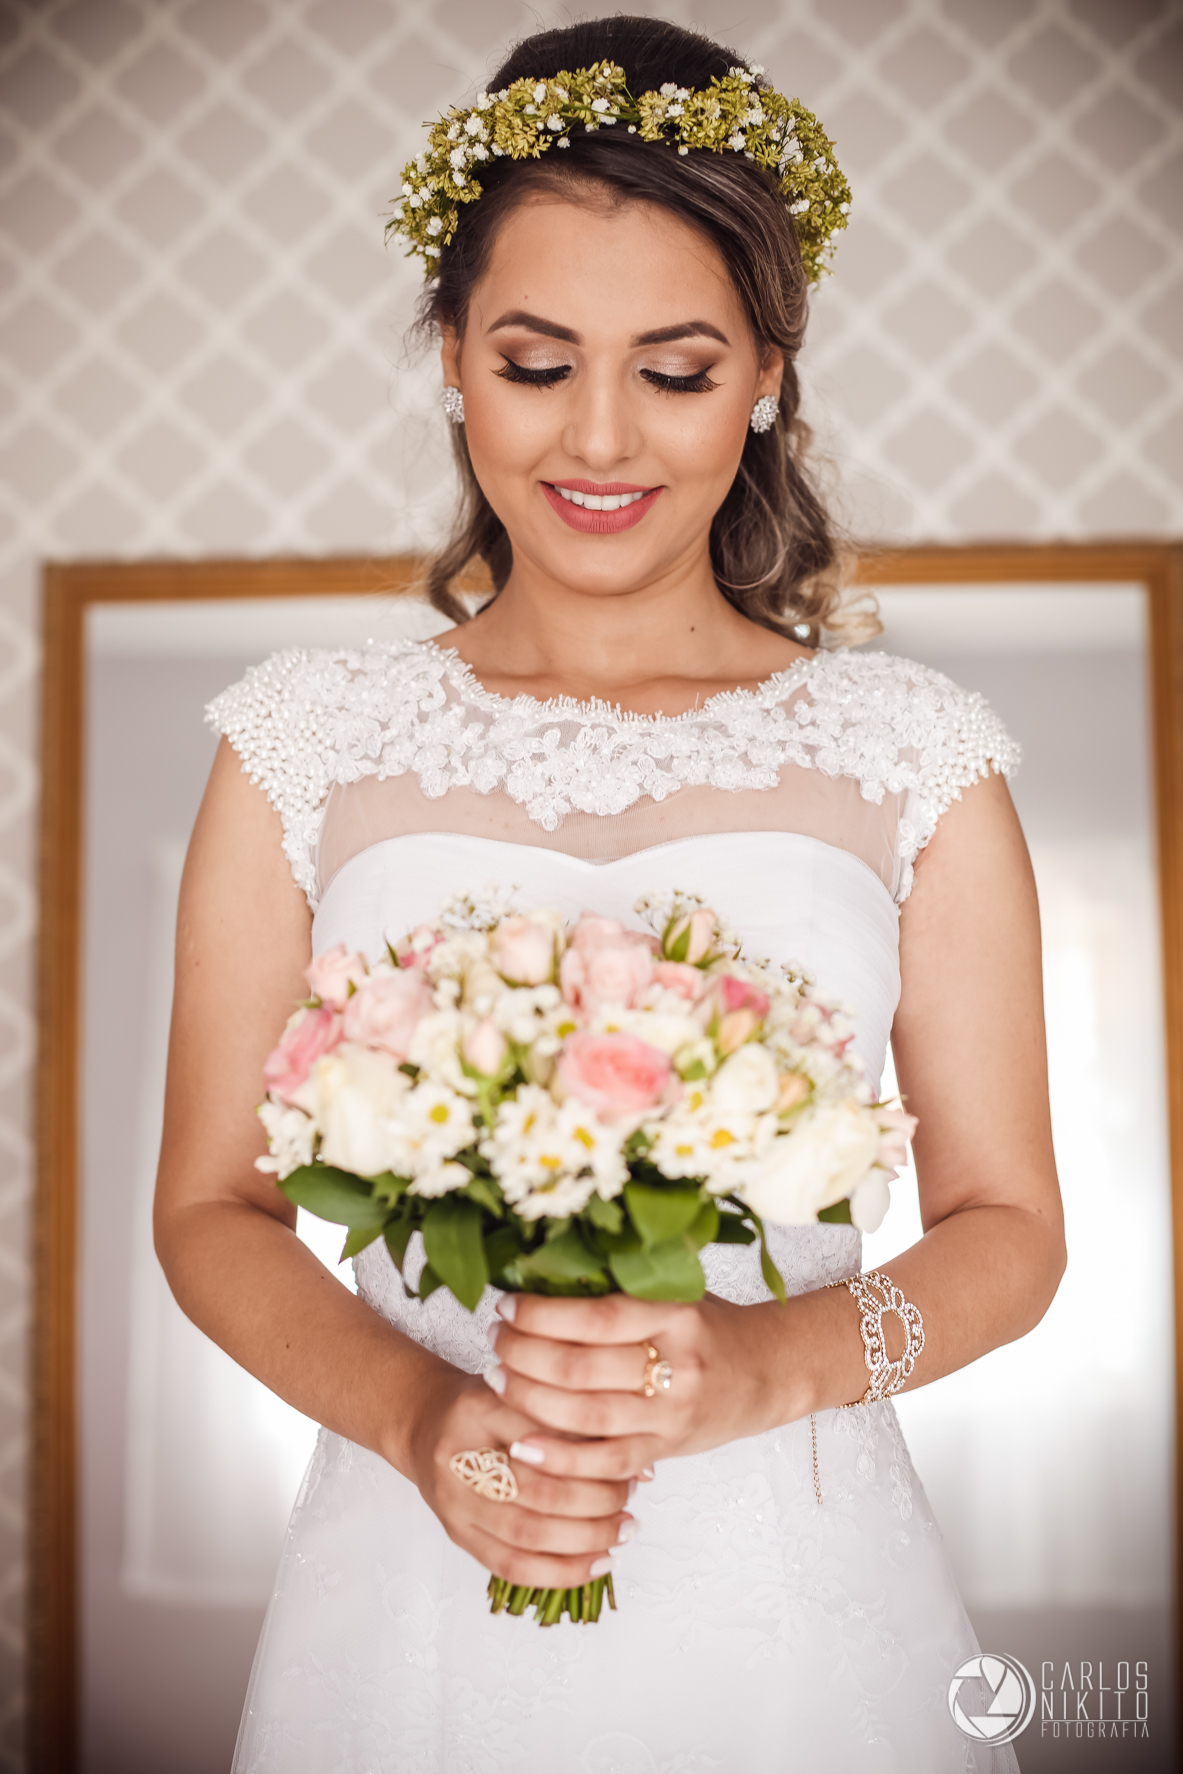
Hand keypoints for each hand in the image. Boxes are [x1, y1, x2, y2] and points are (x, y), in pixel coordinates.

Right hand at [406, 1365, 635, 1591]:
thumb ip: (574, 1418)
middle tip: (629, 1498)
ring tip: (622, 1530)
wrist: (423, 1422)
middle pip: (539, 1490)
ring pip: (528, 1534)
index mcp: (480, 1406)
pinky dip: (560, 1573)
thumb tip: (642, 1461)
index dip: (595, 1452)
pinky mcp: (456, 1534)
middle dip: (596, 1500)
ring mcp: (455, 1500)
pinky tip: (597, 1563)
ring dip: (585, 1539)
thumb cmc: (487, 1405)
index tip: (632, 1456)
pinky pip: (511, 1567)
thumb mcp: (524, 1390)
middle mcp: (460, 1454)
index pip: (547, 1435)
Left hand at [483, 1293, 780, 1473]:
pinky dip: (561, 1459)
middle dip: (523, 1354)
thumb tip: (543, 1273)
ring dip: (528, 1400)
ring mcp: (673, 1414)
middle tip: (493, 1340)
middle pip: (580, 1368)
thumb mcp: (678, 1292)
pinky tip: (522, 1447)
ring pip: (585, 1416)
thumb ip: (624, 1288)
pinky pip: (606, 1463)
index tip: (505, 1305)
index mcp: (677, 1315)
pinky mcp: (668, 1449)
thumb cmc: (712, 1325)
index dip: (540, 1314)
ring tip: (496, 1379)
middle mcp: (678, 1365)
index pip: (595, 1317)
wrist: (770, 1371)